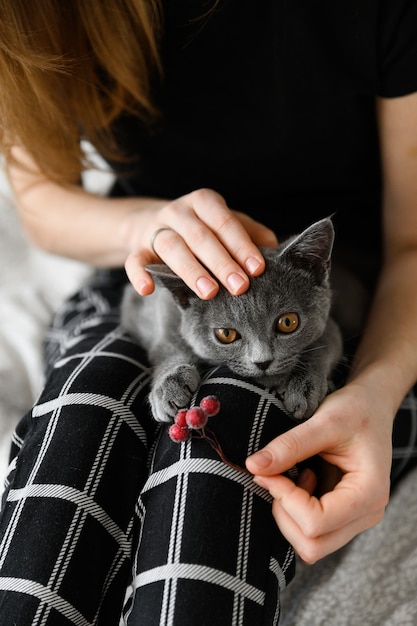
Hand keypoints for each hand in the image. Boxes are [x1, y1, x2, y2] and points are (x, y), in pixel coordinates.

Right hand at [124, 188, 276, 297]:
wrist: (149, 222)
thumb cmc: (199, 226)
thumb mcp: (224, 223)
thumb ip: (249, 232)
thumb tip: (275, 246)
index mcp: (204, 202)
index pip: (225, 222)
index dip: (241, 245)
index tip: (257, 268)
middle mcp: (178, 211)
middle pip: (201, 236)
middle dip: (222, 262)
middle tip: (240, 287)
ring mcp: (156, 229)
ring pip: (172, 247)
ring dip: (191, 270)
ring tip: (209, 292)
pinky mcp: (137, 247)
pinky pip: (135, 260)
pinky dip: (139, 274)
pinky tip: (148, 289)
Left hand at [246, 382, 392, 562]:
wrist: (372, 405)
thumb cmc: (356, 409)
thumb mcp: (325, 420)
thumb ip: (290, 445)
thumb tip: (253, 466)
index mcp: (369, 493)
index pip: (316, 522)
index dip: (285, 498)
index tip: (268, 470)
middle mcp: (367, 514)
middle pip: (312, 544)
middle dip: (284, 512)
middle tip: (277, 475)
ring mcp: (356, 519)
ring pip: (310, 545)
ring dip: (289, 513)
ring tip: (296, 475)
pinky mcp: (343, 516)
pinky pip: (311, 532)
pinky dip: (294, 511)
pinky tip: (302, 479)